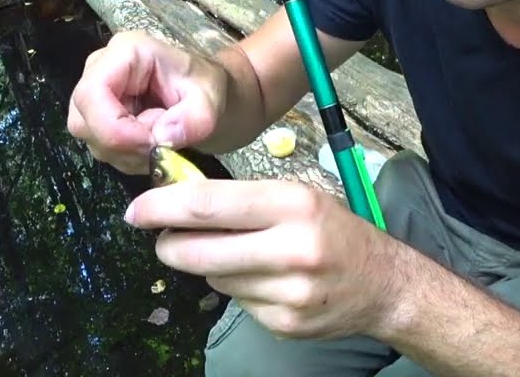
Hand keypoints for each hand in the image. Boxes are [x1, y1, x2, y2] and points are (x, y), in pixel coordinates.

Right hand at [67, 31, 225, 173]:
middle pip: (84, 120)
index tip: (152, 144)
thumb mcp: (209, 100)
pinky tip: (152, 146)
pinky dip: (128, 156)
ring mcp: (94, 94)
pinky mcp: (96, 116)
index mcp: (125, 52)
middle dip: (123, 144)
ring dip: (128, 153)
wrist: (202, 95)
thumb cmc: (204, 87)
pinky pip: (100, 147)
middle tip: (161, 144)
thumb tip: (161, 139)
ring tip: (162, 141)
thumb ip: (193, 120)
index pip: (92, 94)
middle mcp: (99, 69)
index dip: (115, 129)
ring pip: (90, 139)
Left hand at [124, 178, 402, 339]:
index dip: (162, 208)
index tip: (136, 210)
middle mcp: (291, 249)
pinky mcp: (284, 323)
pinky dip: (237, 288)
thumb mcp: (296, 196)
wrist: (383, 284)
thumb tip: (177, 200)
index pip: (208, 205)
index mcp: (293, 205)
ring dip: (209, 265)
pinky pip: (235, 302)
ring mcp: (288, 292)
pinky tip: (262, 278)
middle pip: (199, 250)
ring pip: (213, 278)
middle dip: (169, 245)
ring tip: (238, 254)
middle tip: (163, 238)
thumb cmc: (333, 230)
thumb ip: (243, 198)